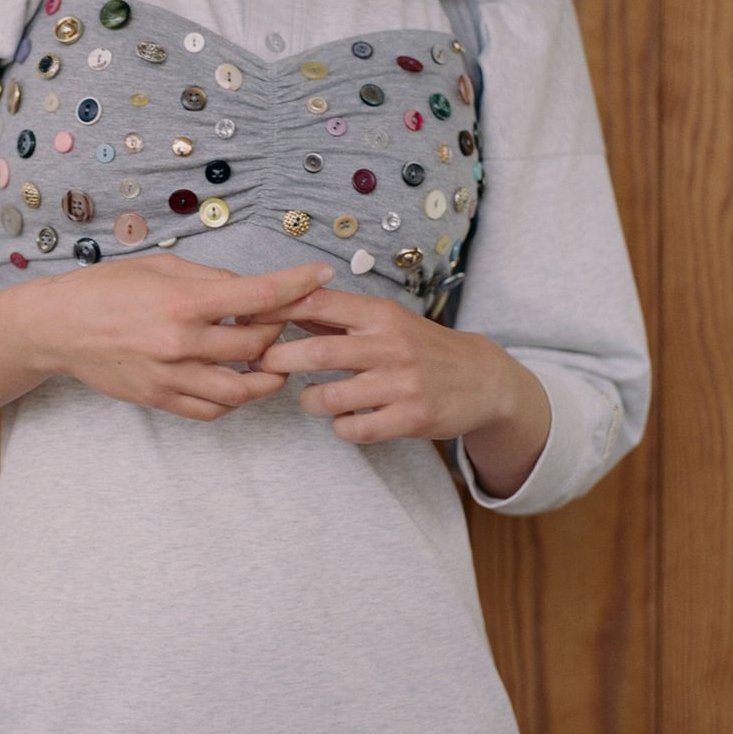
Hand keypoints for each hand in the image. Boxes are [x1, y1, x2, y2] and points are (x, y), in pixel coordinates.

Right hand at [27, 253, 337, 421]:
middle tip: (282, 319)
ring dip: (266, 375)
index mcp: (183, 302)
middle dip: (279, 330)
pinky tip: (238, 381)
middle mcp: (180, 343)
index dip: (296, 285)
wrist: (60, 327)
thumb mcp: (161, 266)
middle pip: (256, 345)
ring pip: (241, 389)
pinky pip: (212, 410)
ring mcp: (171, 376)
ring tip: (269, 361)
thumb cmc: (108, 288)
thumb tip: (252, 291)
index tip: (321, 277)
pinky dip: (234, 399)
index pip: (256, 295)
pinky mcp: (160, 399)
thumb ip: (211, 280)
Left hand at [246, 280, 511, 444]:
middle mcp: (390, 345)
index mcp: (380, 315)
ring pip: (331, 398)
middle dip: (278, 360)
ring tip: (311, 398)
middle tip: (261, 366)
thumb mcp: (385, 322)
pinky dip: (341, 427)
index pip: (319, 304)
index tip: (249, 319)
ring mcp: (402, 384)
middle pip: (317, 353)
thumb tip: (281, 307)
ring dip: (309, 400)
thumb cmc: (421, 347)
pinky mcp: (411, 418)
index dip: (278, 310)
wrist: (482, 379)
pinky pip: (356, 429)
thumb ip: (338, 318)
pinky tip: (345, 420)